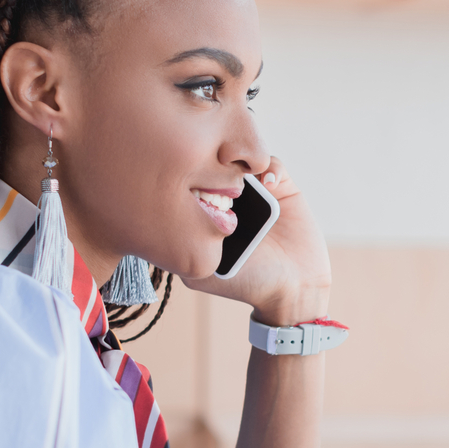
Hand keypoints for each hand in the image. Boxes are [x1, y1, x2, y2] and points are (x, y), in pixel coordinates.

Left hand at [180, 159, 331, 325]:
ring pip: (243, 160)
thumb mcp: (201, 273)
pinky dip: (269, 168)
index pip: (194, 182)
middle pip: (216, 165)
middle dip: (215, 164)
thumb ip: (178, 251)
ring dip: (241, 163)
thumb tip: (154, 225)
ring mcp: (257, 191)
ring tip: (241, 178)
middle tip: (217, 176)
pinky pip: (272, 165)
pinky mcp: (282, 189)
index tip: (195, 187)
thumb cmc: (247, 282)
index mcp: (209, 213)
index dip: (192, 177)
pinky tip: (268, 186)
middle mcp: (231, 198)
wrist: (293, 287)